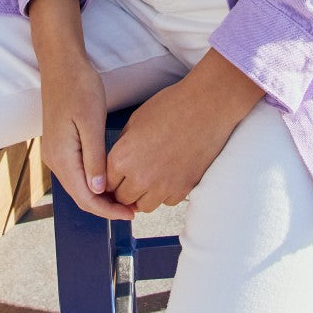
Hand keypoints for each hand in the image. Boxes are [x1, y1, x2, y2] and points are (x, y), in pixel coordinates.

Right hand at [39, 55, 134, 221]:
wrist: (61, 64)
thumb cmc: (78, 87)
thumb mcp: (91, 122)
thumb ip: (95, 159)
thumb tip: (99, 190)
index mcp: (62, 156)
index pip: (85, 197)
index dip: (108, 211)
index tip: (131, 214)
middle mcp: (54, 159)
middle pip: (80, 196)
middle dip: (105, 207)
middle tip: (132, 210)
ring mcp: (55, 152)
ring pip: (78, 186)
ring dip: (100, 196)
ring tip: (124, 198)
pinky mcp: (59, 144)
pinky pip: (76, 172)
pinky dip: (92, 182)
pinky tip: (109, 179)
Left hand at [106, 50, 263, 213]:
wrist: (206, 106)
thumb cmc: (171, 106)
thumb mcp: (135, 121)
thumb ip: (123, 146)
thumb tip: (118, 163)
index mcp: (123, 158)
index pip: (106, 183)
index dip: (111, 178)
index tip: (117, 176)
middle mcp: (140, 177)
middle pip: (123, 198)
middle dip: (125, 189)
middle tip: (133, 177)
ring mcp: (162, 187)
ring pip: (144, 206)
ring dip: (144, 195)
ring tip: (151, 178)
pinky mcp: (183, 189)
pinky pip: (167, 201)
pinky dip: (165, 193)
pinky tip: (169, 174)